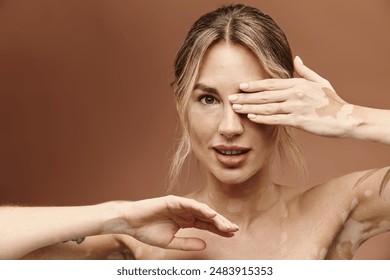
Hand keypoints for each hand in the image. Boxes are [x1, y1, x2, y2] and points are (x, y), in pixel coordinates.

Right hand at [112, 195, 237, 250]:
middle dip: (221, 223)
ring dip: (215, 217)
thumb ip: (187, 243)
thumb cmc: (147, 231)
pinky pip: (189, 204)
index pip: (206, 225)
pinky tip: (211, 215)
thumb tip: (205, 245)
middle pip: (207, 217)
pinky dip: (201, 208)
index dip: (219, 229)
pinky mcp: (173, 201)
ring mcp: (180, 205)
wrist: (130, 223)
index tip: (232, 234)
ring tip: (227, 225)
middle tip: (235, 230)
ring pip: (202, 210)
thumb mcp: (171, 242)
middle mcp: (185, 211)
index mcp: (185, 220)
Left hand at [229, 56, 359, 136]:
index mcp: (298, 83)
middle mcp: (295, 93)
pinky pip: (276, 120)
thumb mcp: (320, 82)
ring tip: (236, 108)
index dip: (254, 85)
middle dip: (246, 96)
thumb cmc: (332, 101)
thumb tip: (296, 58)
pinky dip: (263, 118)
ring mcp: (296, 107)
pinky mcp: (299, 121)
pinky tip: (251, 118)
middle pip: (265, 94)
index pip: (271, 83)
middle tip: (230, 98)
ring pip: (267, 107)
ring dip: (249, 107)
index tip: (240, 86)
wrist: (345, 118)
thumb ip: (305, 71)